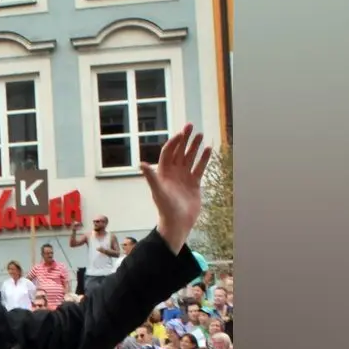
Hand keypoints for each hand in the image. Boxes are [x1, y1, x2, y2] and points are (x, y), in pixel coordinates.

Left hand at [140, 123, 211, 251]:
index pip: (168, 152)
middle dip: (184, 139)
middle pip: (179, 151)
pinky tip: (208, 149)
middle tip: (190, 126)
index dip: (173, 142)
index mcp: (163, 172)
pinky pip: (199, 168)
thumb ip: (151, 177)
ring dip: (194, 146)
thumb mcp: (158, 191)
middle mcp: (173, 173)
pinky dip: (203, 159)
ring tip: (200, 135)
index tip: (180, 134)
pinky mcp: (194, 183)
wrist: (178, 223)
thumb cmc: (166, 208)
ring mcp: (184, 177)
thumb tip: (141, 164)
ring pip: (189, 158)